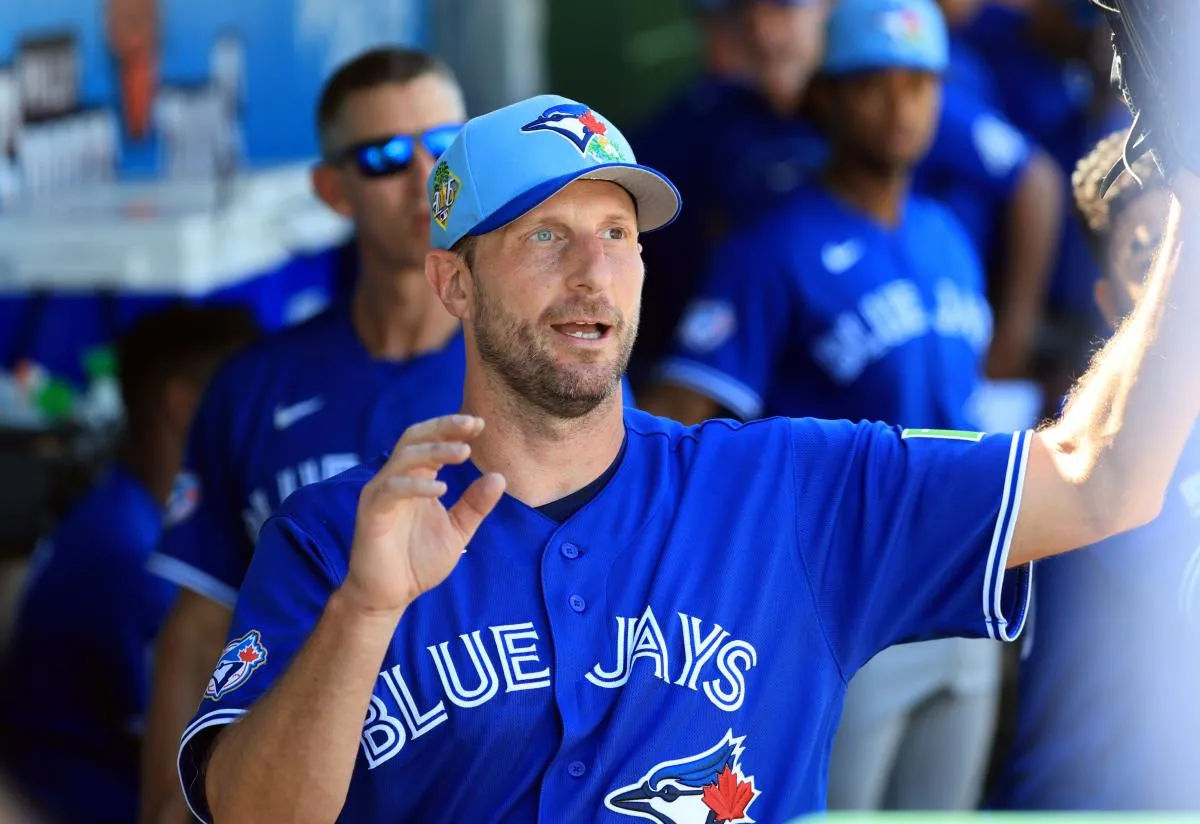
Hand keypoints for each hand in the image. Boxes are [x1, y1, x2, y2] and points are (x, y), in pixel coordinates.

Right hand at [340, 414, 505, 620]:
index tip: (480, 423)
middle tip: (471, 424)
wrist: (390, 596)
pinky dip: (416, 486)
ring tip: (464, 452)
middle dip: (443, 428)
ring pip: (403, 458)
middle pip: (414, 438)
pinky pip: (391, 490)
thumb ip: (475, 505)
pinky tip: (441, 490)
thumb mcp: (457, 531)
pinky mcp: (371, 513)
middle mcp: (396, 479)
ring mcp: (381, 494)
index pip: (431, 442)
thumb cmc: (417, 562)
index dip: (452, 429)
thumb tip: (499, 476)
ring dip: (434, 451)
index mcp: (416, 480)